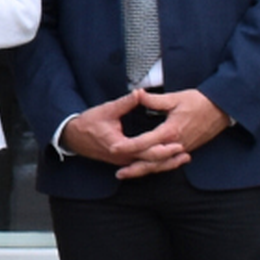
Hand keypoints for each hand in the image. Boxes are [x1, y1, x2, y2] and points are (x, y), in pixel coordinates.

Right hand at [56, 91, 188, 176]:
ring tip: (183, 158)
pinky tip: (169, 161)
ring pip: (149, 166)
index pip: (145, 148)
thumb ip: (126, 102)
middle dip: (169, 158)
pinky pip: (144, 165)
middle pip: (150, 161)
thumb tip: (139, 92)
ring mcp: (123, 161)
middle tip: (185, 152)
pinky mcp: (124, 162)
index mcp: (119, 145)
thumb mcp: (107, 110)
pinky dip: (158, 164)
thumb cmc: (88, 123)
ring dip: (167, 164)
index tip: (177, 141)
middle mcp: (123, 157)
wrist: (73, 137)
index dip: (162, 146)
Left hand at [114, 90, 228, 178]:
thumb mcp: (174, 98)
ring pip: (161, 164)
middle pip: (152, 160)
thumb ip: (153, 100)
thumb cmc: (198, 102)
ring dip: (144, 170)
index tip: (114, 148)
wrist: (221, 109)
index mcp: (170, 130)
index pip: (145, 142)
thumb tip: (137, 94)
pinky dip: (157, 167)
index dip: (128, 146)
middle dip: (135, 168)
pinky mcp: (187, 149)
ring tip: (128, 174)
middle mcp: (176, 143)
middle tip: (118, 174)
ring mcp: (183, 148)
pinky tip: (147, 169)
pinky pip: (169, 162)